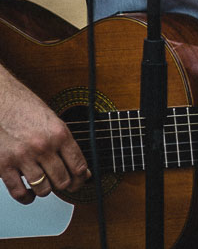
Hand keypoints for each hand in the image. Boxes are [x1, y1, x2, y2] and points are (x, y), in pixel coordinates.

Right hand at [0, 70, 88, 203]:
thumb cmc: (23, 108)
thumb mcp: (51, 120)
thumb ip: (64, 142)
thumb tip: (79, 167)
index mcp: (59, 133)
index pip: (79, 165)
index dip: (82, 178)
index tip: (81, 181)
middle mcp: (43, 146)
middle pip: (63, 180)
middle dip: (65, 185)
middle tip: (63, 184)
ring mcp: (23, 157)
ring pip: (43, 189)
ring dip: (46, 190)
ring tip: (45, 185)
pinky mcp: (4, 166)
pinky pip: (19, 192)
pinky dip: (26, 197)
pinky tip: (29, 194)